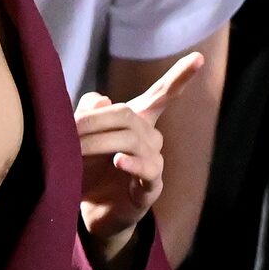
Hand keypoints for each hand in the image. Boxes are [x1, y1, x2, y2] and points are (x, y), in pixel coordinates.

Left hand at [77, 52, 200, 269]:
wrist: (92, 212)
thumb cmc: (90, 168)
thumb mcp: (83, 136)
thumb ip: (89, 111)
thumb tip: (102, 99)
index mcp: (138, 122)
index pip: (162, 95)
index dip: (179, 77)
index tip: (198, 57)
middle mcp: (151, 139)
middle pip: (130, 115)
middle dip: (97, 119)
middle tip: (70, 127)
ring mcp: (153, 164)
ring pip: (133, 141)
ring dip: (101, 142)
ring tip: (77, 148)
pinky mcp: (150, 188)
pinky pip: (147, 171)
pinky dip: (132, 164)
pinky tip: (118, 161)